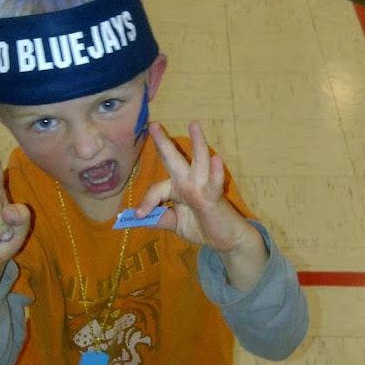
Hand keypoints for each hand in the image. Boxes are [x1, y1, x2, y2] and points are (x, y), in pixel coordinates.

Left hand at [136, 121, 268, 289]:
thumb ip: (159, 219)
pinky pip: (214, 184)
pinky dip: (216, 173)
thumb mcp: (175, 223)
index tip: (138, 215)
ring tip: (194, 124)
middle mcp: (189, 182)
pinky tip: (216, 159)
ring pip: (199, 162)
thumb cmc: (202, 225)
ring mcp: (202, 187)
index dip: (147, 202)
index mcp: (177, 187)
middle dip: (164, 143)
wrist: (226, 240)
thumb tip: (139, 219)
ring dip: (198, 143)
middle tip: (153, 125)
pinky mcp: (215, 197)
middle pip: (174, 160)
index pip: (157, 189)